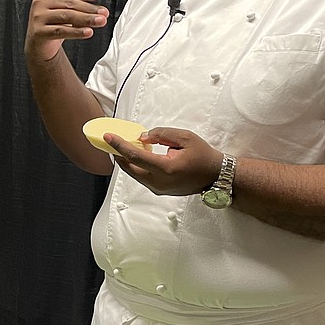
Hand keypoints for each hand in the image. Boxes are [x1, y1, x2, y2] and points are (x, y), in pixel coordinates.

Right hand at [25, 0, 109, 62]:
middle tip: (104, 12)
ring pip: (67, 16)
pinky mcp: (39, 32)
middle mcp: (39, 2)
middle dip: (89, 8)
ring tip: (100, 21)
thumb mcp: (64, 6)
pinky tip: (88, 32)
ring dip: (87, 19)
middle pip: (69, 4)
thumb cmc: (52, 23)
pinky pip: (61, 31)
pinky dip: (77, 32)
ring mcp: (38, 17)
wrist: (39, 45)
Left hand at [107, 127, 223, 196]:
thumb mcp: (185, 137)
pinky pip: (142, 178)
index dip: (120, 146)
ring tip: (122, 148)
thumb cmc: (203, 156)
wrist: (215, 176)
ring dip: (127, 161)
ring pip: (135, 175)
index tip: (108, 137)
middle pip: (130, 168)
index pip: (136, 156)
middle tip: (111, 142)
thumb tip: (142, 138)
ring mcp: (159, 189)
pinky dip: (136, 167)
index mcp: (166, 168)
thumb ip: (162, 134)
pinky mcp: (160, 191)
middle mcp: (160, 182)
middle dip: (118, 155)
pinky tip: (136, 157)